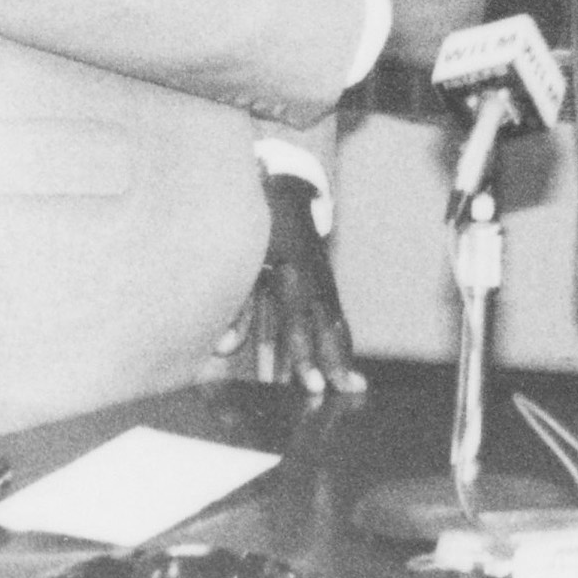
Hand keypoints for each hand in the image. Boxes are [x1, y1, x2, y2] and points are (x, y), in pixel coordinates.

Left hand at [217, 178, 365, 397]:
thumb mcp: (240, 260)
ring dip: (343, 355)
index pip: (299, 324)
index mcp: (290, 272)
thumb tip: (224, 349)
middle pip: (326, 328)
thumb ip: (234, 307)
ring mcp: (323, 279)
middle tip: (342, 391)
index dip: (304, 356)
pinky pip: (334, 315)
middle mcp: (313, 279)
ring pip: (336, 323)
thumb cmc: (254, 225)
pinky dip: (341, 339)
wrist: (285, 187)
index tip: (312, 383)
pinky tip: (346, 362)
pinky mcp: (324, 280)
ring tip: (353, 386)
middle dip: (333, 362)